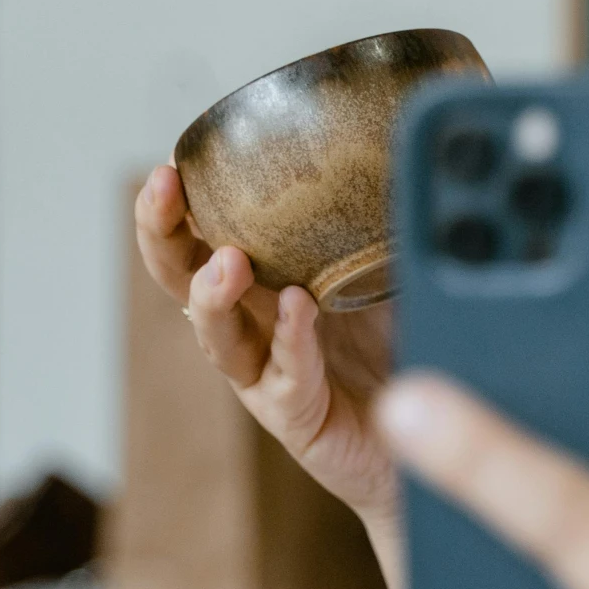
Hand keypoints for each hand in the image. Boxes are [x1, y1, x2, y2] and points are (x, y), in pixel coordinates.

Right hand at [132, 166, 396, 528]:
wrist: (424, 439)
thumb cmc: (399, 350)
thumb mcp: (388, 271)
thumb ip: (378, 221)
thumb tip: (397, 150)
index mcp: (265, 286)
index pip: (203, 240)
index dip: (179, 205)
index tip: (171, 162)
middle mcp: (254, 329)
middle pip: (185, 279)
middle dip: (165, 233)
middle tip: (164, 187)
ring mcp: (268, 376)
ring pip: (219, 335)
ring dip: (214, 293)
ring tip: (227, 259)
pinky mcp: (299, 417)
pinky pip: (286, 377)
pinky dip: (291, 340)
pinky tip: (299, 308)